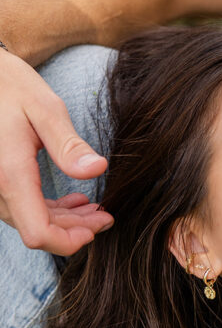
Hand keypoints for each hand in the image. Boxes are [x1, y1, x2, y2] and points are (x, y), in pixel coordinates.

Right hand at [0, 50, 112, 254]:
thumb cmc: (11, 86)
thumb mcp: (46, 108)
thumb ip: (69, 145)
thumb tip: (97, 170)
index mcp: (9, 173)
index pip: (37, 233)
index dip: (69, 241)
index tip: (98, 226)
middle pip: (36, 230)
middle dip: (74, 230)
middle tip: (106, 217)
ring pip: (30, 221)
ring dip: (64, 221)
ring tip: (95, 209)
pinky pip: (22, 207)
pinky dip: (49, 210)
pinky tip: (74, 201)